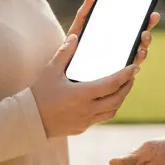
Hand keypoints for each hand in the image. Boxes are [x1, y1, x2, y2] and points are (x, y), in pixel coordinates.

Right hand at [31, 0, 160, 137]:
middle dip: (127, 86)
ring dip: (120, 99)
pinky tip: (107, 100)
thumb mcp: (50, 71)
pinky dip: (109, 108)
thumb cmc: (39, 94)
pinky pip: (102, 118)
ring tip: (123, 87)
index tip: (135, 67)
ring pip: (112, 111)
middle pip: (117, 99)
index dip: (125, 75)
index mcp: (81, 94)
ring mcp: (86, 121)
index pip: (111, 84)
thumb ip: (64, 53)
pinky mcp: (82, 128)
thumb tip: (75, 37)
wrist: (29, 120)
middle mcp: (87, 109)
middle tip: (132, 76)